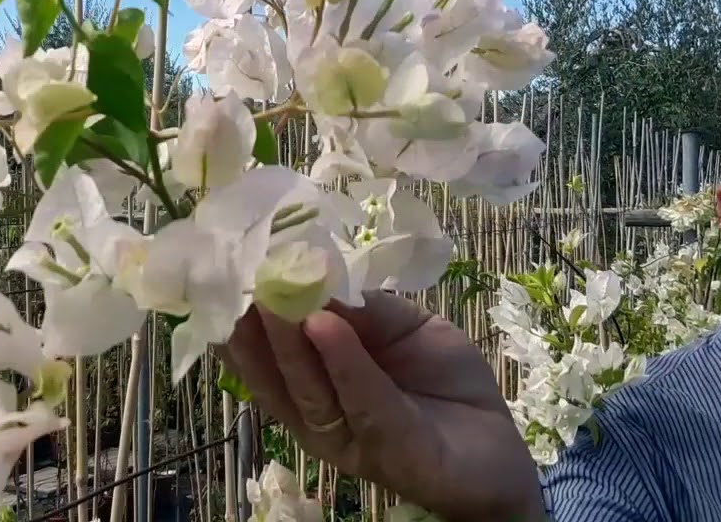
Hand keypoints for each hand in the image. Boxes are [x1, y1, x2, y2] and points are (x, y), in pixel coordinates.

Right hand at [221, 291, 545, 520]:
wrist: (498, 449)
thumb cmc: (444, 386)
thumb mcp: (404, 328)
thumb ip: (363, 310)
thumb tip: (314, 270)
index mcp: (313, 387)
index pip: (264, 355)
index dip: (241, 316)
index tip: (222, 271)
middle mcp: (317, 417)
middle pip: (274, 373)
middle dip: (253, 325)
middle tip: (236, 275)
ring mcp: (350, 437)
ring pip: (308, 388)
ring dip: (287, 339)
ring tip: (273, 294)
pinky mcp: (391, 448)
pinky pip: (362, 401)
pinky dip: (342, 362)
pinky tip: (325, 325)